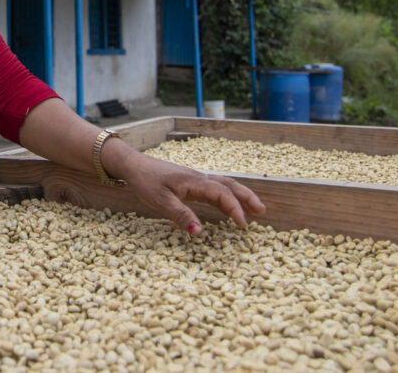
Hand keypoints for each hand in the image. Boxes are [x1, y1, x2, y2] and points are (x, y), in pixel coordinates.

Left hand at [122, 155, 265, 235]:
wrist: (135, 165)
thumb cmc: (146, 181)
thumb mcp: (161, 201)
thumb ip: (181, 216)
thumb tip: (199, 232)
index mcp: (195, 182)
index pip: (222, 194)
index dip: (235, 208)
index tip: (243, 225)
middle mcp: (200, 179)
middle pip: (230, 185)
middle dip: (247, 198)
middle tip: (262, 212)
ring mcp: (197, 180)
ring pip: (224, 186)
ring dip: (240, 196)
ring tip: (255, 209)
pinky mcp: (192, 183)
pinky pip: (215, 189)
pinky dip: (227, 197)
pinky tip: (229, 206)